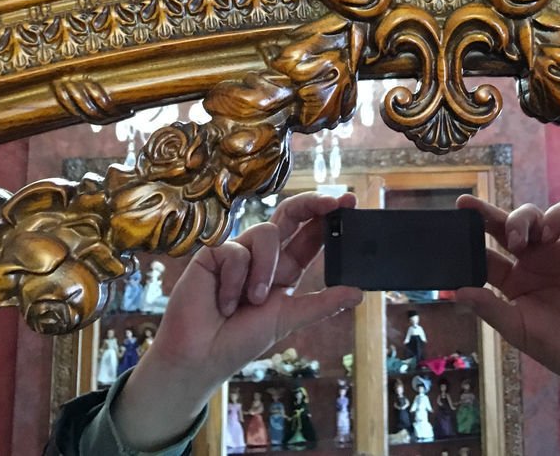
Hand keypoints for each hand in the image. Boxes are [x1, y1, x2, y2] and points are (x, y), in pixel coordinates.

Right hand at [112, 192, 360, 449]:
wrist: (200, 356)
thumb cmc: (240, 340)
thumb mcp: (288, 319)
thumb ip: (322, 304)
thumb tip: (359, 293)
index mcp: (284, 268)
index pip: (309, 235)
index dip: (328, 218)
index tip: (350, 203)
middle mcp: (263, 255)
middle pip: (290, 215)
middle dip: (313, 204)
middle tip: (333, 203)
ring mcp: (238, 251)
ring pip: (265, 233)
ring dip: (264, 270)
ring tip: (253, 300)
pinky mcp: (213, 253)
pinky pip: (234, 251)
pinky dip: (234, 281)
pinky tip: (224, 303)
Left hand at [454, 196, 559, 442]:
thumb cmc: (553, 344)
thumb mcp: (514, 326)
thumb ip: (488, 307)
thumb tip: (456, 292)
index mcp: (511, 280)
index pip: (485, 252)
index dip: (469, 239)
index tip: (452, 227)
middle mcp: (530, 261)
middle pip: (505, 227)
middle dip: (486, 214)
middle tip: (469, 208)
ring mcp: (555, 252)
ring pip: (534, 216)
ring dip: (521, 219)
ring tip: (518, 240)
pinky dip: (555, 216)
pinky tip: (548, 234)